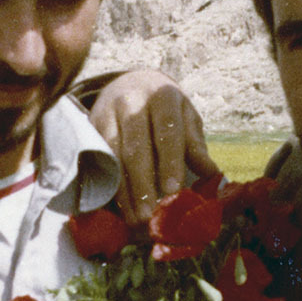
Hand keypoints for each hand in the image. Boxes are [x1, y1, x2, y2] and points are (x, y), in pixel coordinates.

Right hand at [89, 69, 219, 224]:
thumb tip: (211, 173)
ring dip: (122, 190)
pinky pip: (96, 158)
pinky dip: (106, 183)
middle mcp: (132, 101)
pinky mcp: (90, 125)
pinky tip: (114, 207)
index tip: (172, 190)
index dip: (169, 163)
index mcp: (163, 96)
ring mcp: (107, 112)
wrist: (131, 83)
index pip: (167, 132)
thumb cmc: (166, 108)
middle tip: (150, 215)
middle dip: (143, 184)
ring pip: (113, 155)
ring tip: (134, 218)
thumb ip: (195, 144)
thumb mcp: (186, 117)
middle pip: (136, 147)